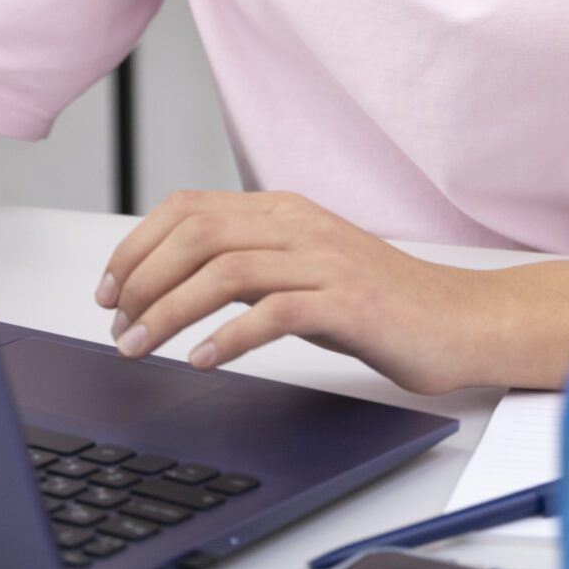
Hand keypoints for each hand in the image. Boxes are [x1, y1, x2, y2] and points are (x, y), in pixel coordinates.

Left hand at [94, 189, 496, 395]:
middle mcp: (300, 226)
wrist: (458, 321)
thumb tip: (173, 282)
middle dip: (142, 279)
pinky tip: (203, 360)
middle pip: (197, 234)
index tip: (110, 290)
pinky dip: (228, 337)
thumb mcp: (301, 270)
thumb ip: (249, 263)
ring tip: (140, 348)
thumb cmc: (379, 303)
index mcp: (283, 210)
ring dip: (169, 312)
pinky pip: (275, 312)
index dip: (137, 246)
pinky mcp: (349, 304)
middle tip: (117, 325)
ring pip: (225, 271)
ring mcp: (326, 262)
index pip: (188, 208)